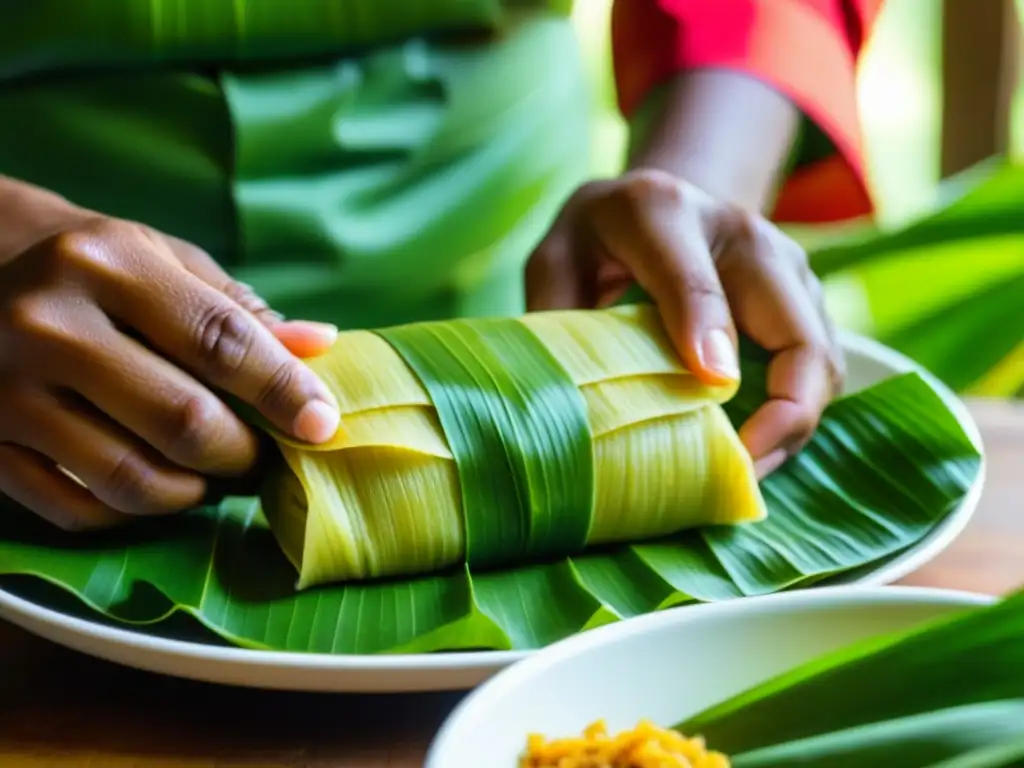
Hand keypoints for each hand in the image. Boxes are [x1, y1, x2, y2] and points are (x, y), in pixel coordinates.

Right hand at [0, 200, 340, 530]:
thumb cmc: (104, 271)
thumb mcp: (171, 264)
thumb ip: (243, 312)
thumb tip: (322, 348)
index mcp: (108, 262)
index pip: (220, 341)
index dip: (283, 390)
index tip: (323, 425)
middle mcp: (48, 323)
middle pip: (183, 421)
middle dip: (244, 452)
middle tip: (264, 454)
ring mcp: (5, 390)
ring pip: (133, 478)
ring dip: (197, 491)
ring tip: (217, 474)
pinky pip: (80, 509)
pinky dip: (137, 512)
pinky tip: (159, 485)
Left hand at [525, 169, 843, 477]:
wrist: (659, 201)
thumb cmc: (598, 241)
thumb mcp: (557, 259)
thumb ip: (558, 313)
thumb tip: (570, 396)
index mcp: (664, 214)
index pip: (693, 282)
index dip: (705, 333)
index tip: (709, 388)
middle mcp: (744, 236)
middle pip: (796, 332)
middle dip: (784, 414)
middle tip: (739, 470)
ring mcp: (788, 268)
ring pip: (821, 360)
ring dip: (793, 427)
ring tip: (743, 473)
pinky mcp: (806, 301)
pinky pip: (820, 370)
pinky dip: (795, 419)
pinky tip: (753, 450)